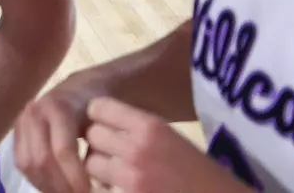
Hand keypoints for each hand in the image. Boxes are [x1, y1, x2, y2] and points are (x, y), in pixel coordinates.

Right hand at [14, 76, 98, 192]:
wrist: (83, 89)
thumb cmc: (100, 109)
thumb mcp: (108, 124)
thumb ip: (105, 151)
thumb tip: (105, 186)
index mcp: (58, 107)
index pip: (63, 151)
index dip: (76, 177)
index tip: (91, 192)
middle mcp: (35, 112)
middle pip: (40, 160)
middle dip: (60, 186)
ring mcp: (22, 121)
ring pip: (27, 164)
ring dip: (47, 186)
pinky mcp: (17, 132)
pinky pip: (22, 162)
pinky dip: (38, 180)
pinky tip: (56, 187)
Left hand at [82, 98, 248, 192]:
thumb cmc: (202, 176)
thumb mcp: (171, 140)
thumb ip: (137, 130)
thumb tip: (98, 124)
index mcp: (151, 126)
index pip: (99, 107)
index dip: (100, 118)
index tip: (107, 127)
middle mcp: (137, 148)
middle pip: (91, 135)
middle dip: (100, 145)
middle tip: (115, 156)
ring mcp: (130, 177)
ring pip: (91, 163)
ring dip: (100, 170)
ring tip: (121, 176)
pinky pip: (98, 188)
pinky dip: (105, 188)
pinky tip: (123, 189)